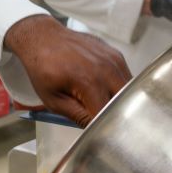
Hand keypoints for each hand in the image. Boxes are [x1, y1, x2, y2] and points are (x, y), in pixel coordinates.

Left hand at [3, 15, 131, 125]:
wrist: (43, 38)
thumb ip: (77, 116)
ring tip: (101, 103)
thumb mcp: (53, 100)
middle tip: (103, 122)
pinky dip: (118, 87)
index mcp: (88, 82)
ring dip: (119, 101)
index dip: (104, 128)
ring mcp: (113, 59)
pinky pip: (126, 77)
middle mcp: (106, 69)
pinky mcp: (115, 54)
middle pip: (124, 103)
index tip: (99, 134)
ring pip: (128, 91)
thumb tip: (95, 130)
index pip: (107, 115)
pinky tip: (103, 89)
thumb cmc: (43, 68)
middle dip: (116, 116)